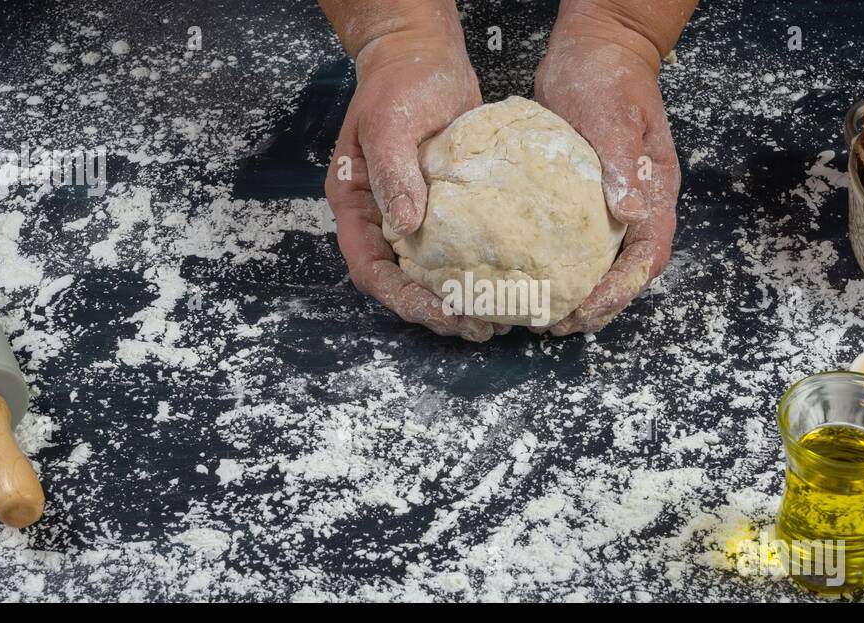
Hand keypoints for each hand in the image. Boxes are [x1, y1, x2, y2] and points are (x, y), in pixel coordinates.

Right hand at [325, 20, 504, 340]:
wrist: (423, 53)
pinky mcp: (445, 208)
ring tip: (497, 318)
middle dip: (436, 312)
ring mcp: (413, 215)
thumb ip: (393, 172)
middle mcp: (381, 219)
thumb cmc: (399, 82)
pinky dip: (478, 270)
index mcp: (356, 206)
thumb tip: (406, 223)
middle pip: (401, 283)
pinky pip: (457, 250)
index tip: (441, 312)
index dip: (402, 299)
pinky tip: (507, 283)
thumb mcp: (389, 124)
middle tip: (480, 326)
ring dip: (460, 299)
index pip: (370, 269)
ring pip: (430, 274)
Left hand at [534, 11, 681, 335]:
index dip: (619, 291)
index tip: (585, 310)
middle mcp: (637, 205)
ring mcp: (611, 203)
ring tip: (540, 312)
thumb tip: (630, 213)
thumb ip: (623, 163)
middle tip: (554, 324)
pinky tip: (527, 274)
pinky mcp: (582, 196)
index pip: (646, 259)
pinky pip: (575, 241)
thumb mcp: (614, 116)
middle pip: (625, 272)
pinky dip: (557, 264)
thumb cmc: (611, 77)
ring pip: (601, 262)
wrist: (595, 46)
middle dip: (596, 305)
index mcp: (656, 192)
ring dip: (576, 291)